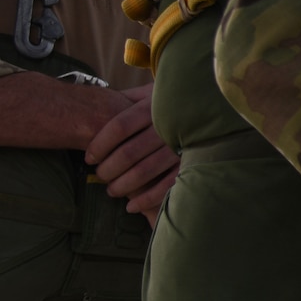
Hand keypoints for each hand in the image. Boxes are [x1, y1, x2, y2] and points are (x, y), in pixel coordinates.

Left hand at [85, 84, 178, 223]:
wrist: (211, 107)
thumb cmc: (171, 104)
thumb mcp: (150, 94)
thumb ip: (128, 98)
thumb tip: (97, 103)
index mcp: (152, 107)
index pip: (118, 127)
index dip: (99, 145)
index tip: (89, 157)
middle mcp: (166, 126)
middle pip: (127, 153)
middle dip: (107, 169)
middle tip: (100, 176)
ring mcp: (180, 146)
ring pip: (143, 172)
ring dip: (122, 186)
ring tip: (112, 190)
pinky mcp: (190, 164)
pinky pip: (165, 186)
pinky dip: (145, 199)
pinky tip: (131, 206)